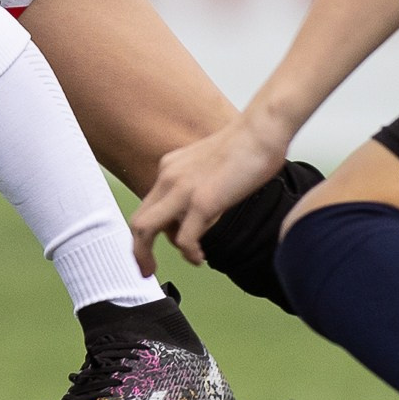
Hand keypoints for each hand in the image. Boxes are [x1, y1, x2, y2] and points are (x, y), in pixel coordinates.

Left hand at [130, 110, 295, 275]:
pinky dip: (189, 254)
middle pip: (138, 221)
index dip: (145, 233)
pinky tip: (198, 258)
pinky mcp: (202, 201)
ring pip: (146, 230)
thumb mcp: (210, 164)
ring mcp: (183, 189)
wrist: (261, 129)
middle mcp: (169, 177)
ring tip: (159, 270)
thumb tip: (206, 207)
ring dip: (147, 256)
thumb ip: (200, 183)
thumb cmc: (248, 145)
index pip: (147, 207)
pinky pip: (183, 239)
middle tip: (145, 269)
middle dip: (137, 251)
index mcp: (170, 167)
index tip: (151, 250)